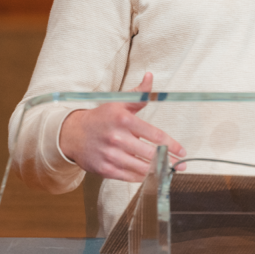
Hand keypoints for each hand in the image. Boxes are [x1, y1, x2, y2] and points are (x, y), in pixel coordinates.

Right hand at [58, 73, 186, 181]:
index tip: (182, 151)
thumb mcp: (119, 102)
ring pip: (141, 168)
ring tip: (168, 171)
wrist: (72, 134)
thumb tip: (150, 76)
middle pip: (150, 154)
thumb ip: (139, 93)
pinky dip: (141, 177)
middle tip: (180, 166)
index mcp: (124, 120)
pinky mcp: (105, 169)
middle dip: (169, 161)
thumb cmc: (101, 118)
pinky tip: (150, 175)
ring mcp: (111, 155)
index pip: (154, 135)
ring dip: (157, 171)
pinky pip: (129, 177)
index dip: (171, 145)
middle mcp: (117, 138)